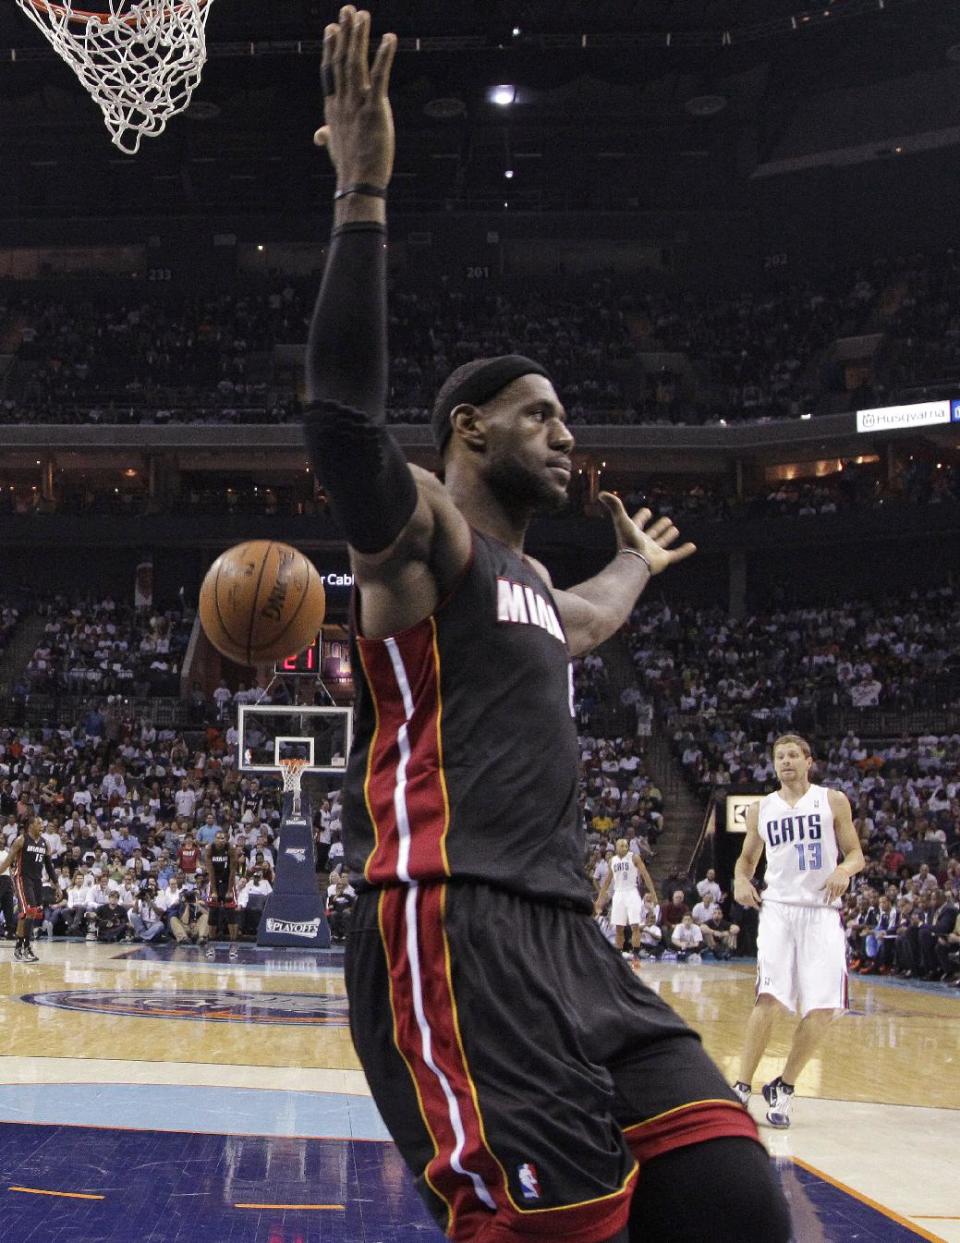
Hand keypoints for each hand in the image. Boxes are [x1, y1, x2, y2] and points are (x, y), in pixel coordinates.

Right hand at [314, 7, 396, 190]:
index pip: (329, 71)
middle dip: (345, 34)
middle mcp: (342, 101)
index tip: (331, 29)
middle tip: (347, 10)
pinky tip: (389, 39)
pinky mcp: (374, 110)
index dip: (330, 48)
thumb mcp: (334, 146)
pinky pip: (379, 78)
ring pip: (356, 63)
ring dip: (359, 37)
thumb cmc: (349, 167)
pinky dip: (384, 57)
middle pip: (341, 60)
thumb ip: (327, 134)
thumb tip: (318, 135)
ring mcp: (357, 105)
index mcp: (333, 108)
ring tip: (363, 15)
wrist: (358, 183)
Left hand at [598, 493, 695, 575]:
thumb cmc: (628, 541)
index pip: (638, 523)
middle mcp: (644, 542)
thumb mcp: (622, 520)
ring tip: (675, 529)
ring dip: (668, 536)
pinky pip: (676, 554)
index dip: (642, 517)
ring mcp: (654, 551)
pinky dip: (684, 551)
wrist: (634, 561)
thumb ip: (614, 506)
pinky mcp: (663, 559)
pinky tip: (693, 546)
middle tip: (666, 520)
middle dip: (658, 527)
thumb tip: (601, 493)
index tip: (647, 511)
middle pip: (652, 533)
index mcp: (634, 533)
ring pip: (662, 543)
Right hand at [733, 875, 760, 908]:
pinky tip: (746, 900)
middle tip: (755, 903)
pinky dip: (744, 903)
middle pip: (749, 904)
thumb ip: (756, 896)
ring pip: (745, 904)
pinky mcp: (736, 898)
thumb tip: (760, 901)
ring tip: (750, 900)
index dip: (756, 906)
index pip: (753, 903)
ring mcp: (739, 898)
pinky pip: (741, 903)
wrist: (740, 880)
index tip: (758, 908)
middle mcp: (743, 897)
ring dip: (748, 904)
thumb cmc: (747, 884)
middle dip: (753, 904)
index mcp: (748, 895)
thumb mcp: (753, 889)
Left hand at [821, 868, 850, 902]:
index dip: (825, 898)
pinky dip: (839, 895)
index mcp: (829, 883)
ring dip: (834, 898)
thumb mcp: (827, 880)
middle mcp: (835, 885)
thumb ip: (823, 885)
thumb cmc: (833, 876)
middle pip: (832, 895)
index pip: (827, 892)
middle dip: (830, 900)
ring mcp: (840, 885)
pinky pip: (842, 892)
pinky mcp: (845, 886)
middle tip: (829, 903)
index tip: (824, 902)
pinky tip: (837, 896)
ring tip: (832, 900)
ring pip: (837, 894)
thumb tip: (818, 889)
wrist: (842, 872)